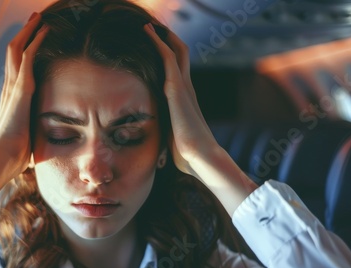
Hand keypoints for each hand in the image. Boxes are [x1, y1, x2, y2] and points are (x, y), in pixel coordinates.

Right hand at [0, 13, 48, 202]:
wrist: (3, 157)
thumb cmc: (13, 154)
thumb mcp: (24, 139)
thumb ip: (28, 135)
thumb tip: (34, 147)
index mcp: (10, 98)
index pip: (14, 68)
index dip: (21, 52)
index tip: (30, 41)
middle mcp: (8, 88)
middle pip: (13, 52)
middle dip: (24, 34)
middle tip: (34, 20)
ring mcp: (13, 86)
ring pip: (18, 48)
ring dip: (29, 31)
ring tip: (38, 17)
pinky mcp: (21, 87)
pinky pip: (28, 56)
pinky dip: (35, 40)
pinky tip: (44, 30)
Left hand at [144, 23, 256, 214]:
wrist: (200, 157)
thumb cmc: (188, 154)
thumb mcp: (175, 138)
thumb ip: (170, 131)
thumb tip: (162, 142)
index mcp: (185, 99)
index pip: (178, 71)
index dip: (169, 57)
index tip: (157, 47)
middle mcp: (186, 89)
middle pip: (180, 56)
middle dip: (167, 41)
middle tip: (154, 29)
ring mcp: (183, 87)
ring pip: (176, 52)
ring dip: (162, 37)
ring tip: (149, 26)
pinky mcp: (177, 89)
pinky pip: (168, 58)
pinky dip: (159, 43)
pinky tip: (149, 33)